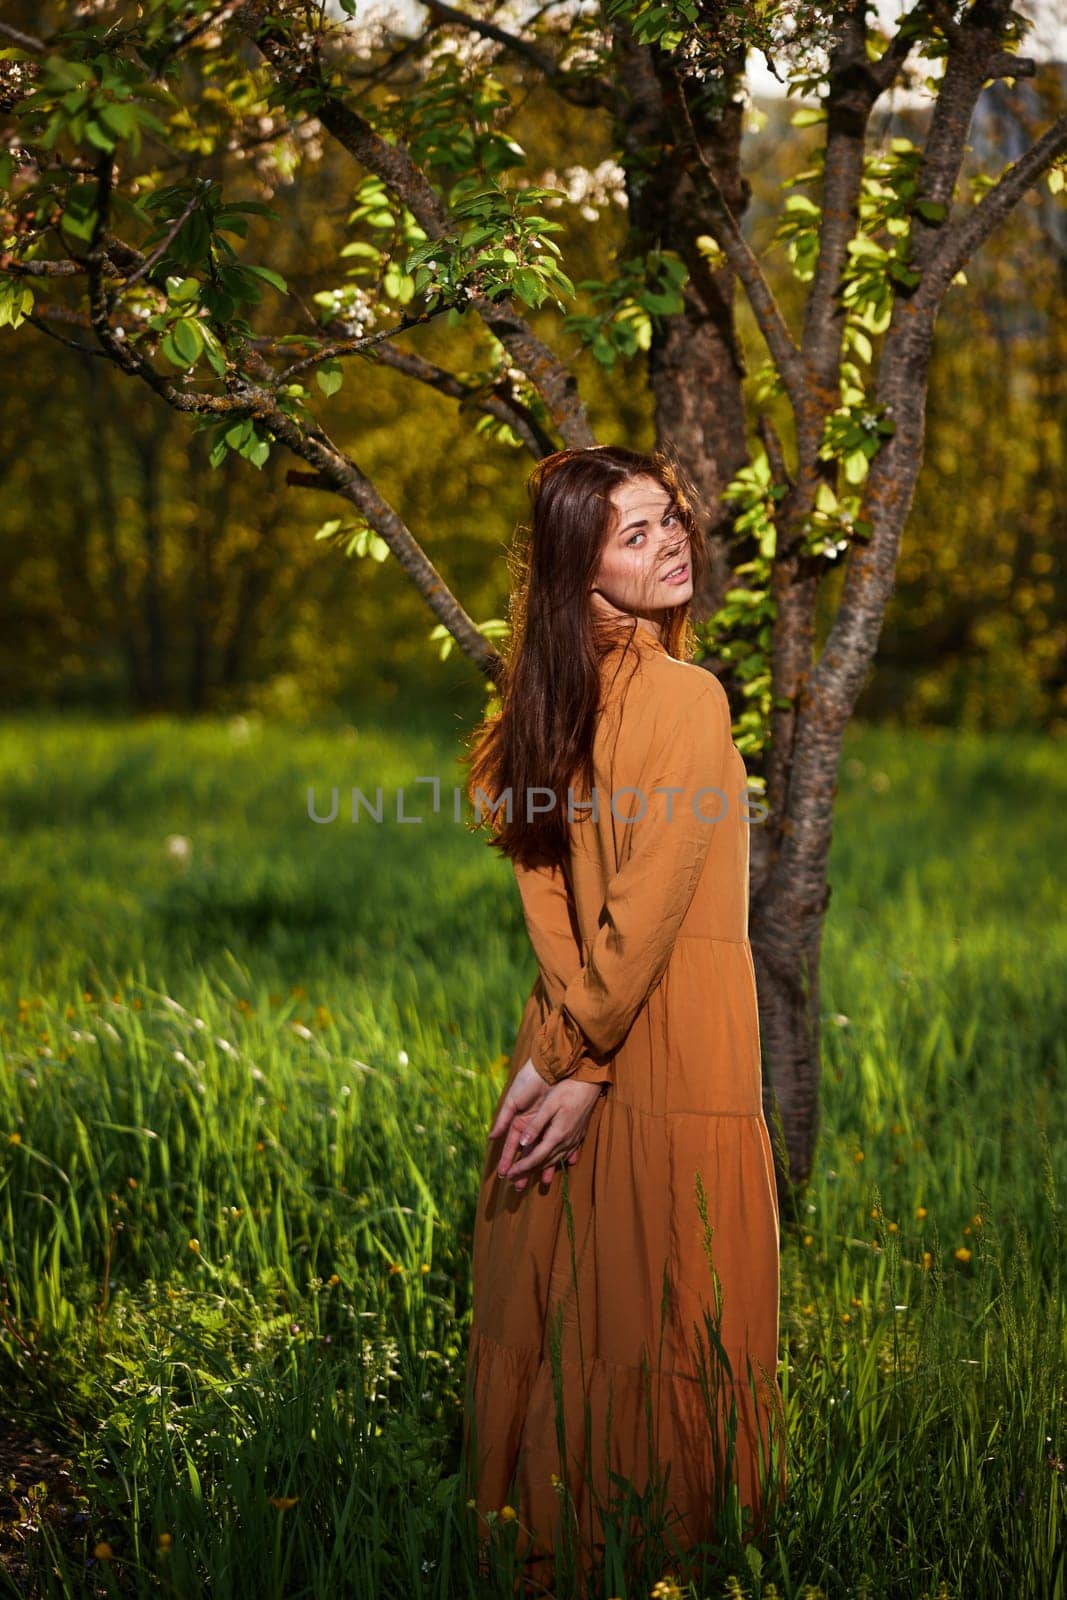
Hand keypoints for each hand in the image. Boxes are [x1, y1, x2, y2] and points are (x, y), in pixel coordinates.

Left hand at [491, 1059, 602, 1190]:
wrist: (590, 1084)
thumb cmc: (567, 1091)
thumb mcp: (549, 1106)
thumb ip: (536, 1126)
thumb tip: (523, 1144)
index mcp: (557, 1135)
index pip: (536, 1157)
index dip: (522, 1167)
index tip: (509, 1174)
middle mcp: (566, 1141)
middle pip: (545, 1162)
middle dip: (529, 1172)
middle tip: (514, 1181)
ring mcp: (574, 1140)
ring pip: (556, 1160)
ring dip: (543, 1170)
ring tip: (532, 1179)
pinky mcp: (579, 1136)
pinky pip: (567, 1155)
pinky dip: (557, 1162)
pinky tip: (556, 1165)